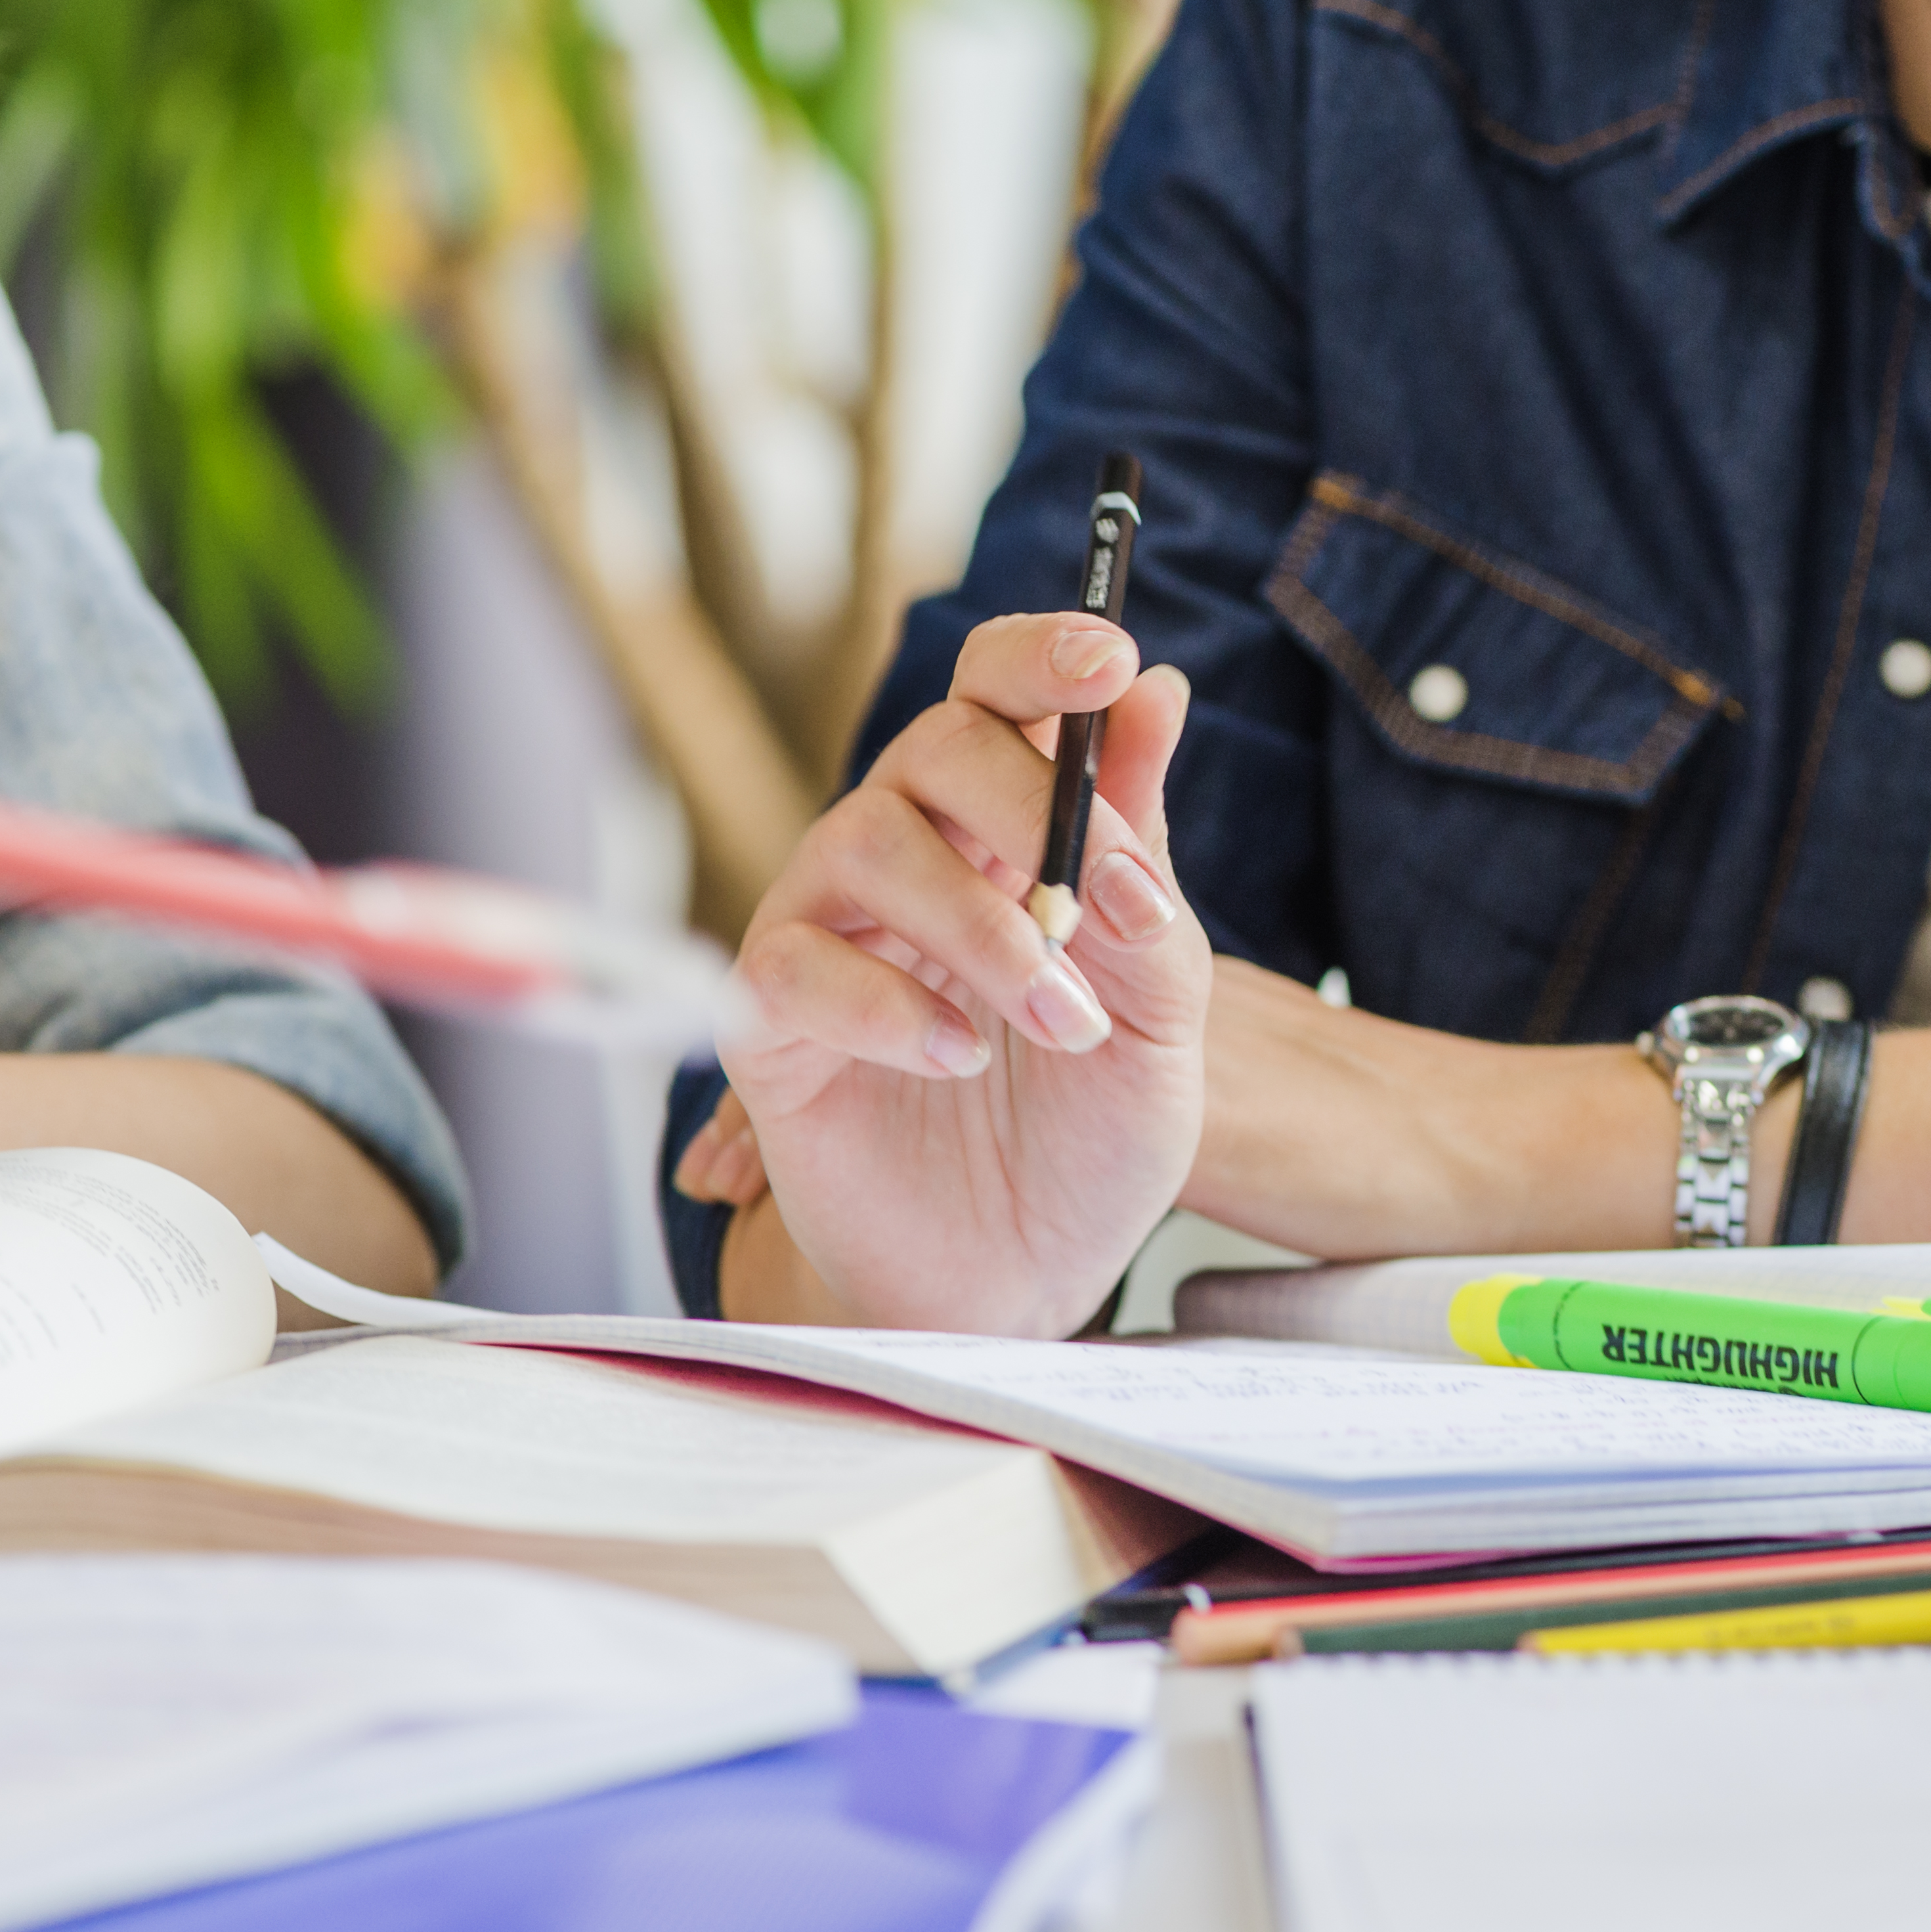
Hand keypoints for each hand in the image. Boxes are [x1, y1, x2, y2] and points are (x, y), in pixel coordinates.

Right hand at [703, 616, 1210, 1334]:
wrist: (1025, 1276)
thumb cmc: (1088, 1135)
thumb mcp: (1161, 1006)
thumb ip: (1145, 864)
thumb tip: (1157, 691)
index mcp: (1003, 830)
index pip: (999, 692)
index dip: (1044, 655)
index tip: (1109, 660)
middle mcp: (906, 855)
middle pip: (934, 742)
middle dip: (1028, 803)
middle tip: (1103, 908)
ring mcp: (828, 930)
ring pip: (866, 840)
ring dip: (983, 927)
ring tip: (1059, 1022)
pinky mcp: (769, 1025)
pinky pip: (790, 965)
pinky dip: (887, 1006)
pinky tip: (957, 1060)